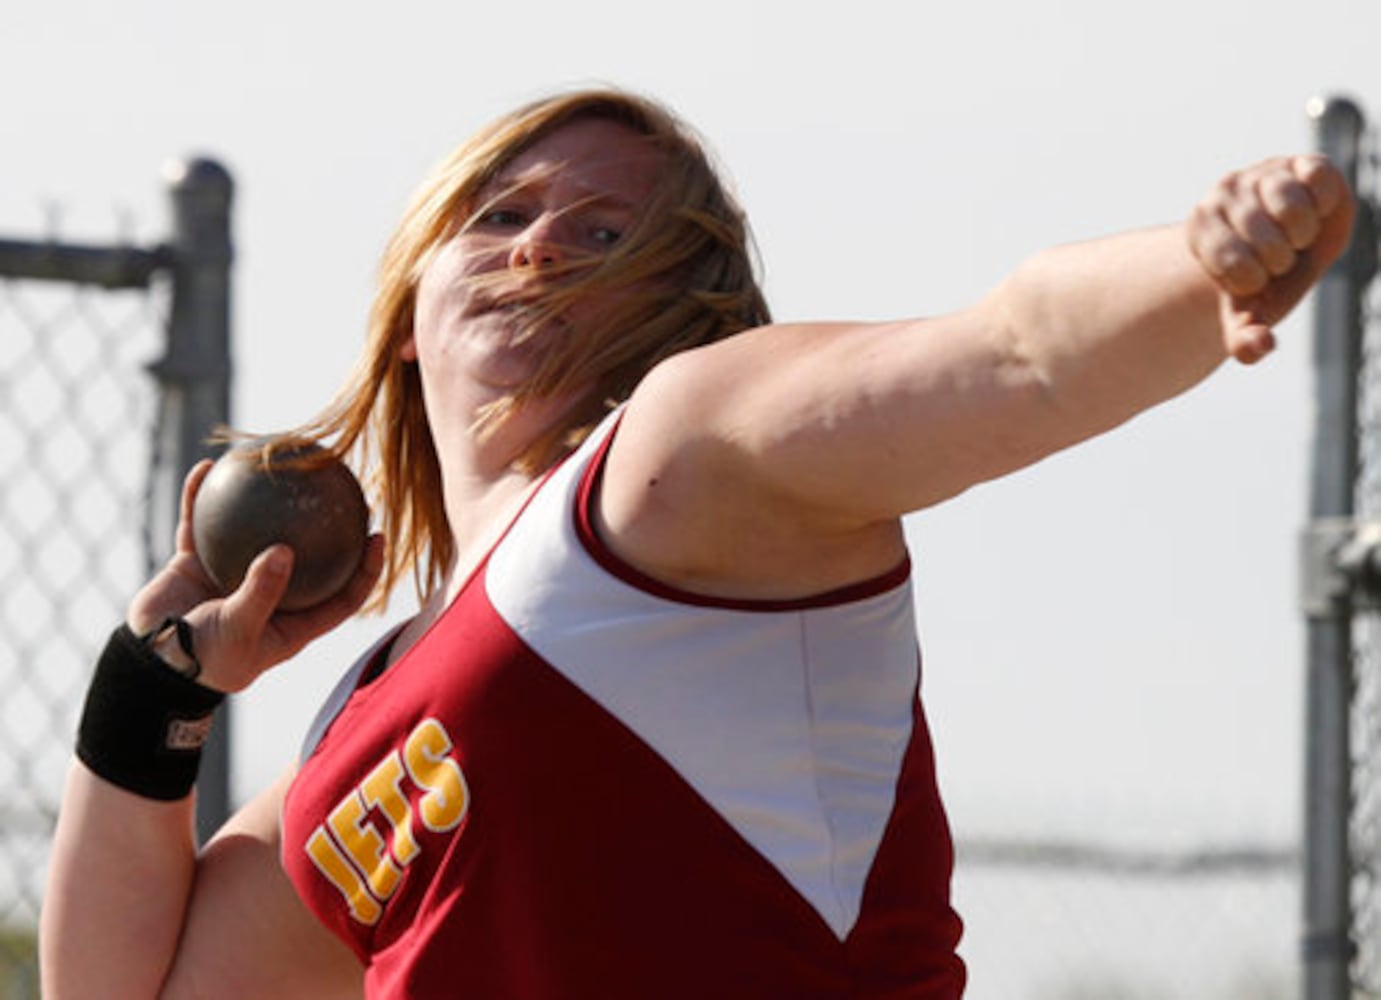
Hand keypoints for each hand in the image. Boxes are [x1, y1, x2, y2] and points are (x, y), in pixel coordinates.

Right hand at [126, 459, 384, 692]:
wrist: (150, 666)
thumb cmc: (204, 660)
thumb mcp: (240, 630)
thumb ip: (262, 592)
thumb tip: (285, 550)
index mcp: (291, 622)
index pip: (343, 595)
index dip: (366, 569)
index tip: (377, 536)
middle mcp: (269, 594)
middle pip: (309, 555)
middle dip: (326, 525)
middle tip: (342, 490)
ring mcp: (233, 575)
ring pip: (257, 531)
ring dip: (265, 500)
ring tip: (279, 464)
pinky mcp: (198, 563)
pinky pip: (201, 524)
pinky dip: (201, 498)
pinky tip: (206, 468)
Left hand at [1188, 154, 1355, 363]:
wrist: (1293, 243)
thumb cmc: (1263, 279)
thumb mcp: (1250, 312)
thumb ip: (1245, 338)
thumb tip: (1260, 347)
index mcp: (1199, 227)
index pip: (1234, 267)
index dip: (1256, 282)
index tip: (1253, 275)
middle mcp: (1223, 192)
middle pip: (1266, 242)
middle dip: (1282, 261)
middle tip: (1277, 255)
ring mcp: (1261, 172)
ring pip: (1291, 209)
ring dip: (1303, 235)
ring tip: (1295, 235)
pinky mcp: (1301, 162)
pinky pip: (1319, 184)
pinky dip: (1325, 206)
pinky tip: (1313, 210)